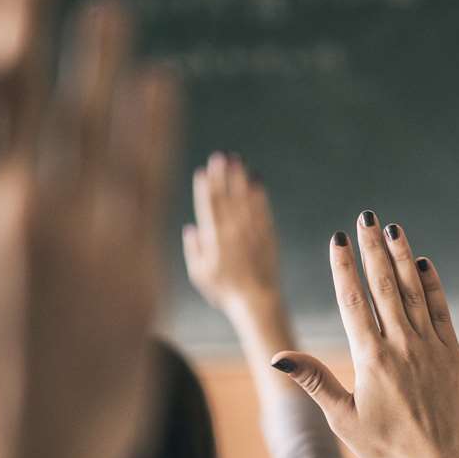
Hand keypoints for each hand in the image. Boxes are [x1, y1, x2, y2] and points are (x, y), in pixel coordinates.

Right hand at [0, 0, 175, 457]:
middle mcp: (4, 211)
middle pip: (18, 88)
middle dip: (24, 18)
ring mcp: (74, 242)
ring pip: (92, 123)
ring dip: (99, 58)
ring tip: (107, 11)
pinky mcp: (134, 278)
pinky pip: (149, 182)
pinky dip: (154, 127)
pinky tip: (160, 86)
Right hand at [182, 152, 280, 313]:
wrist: (257, 301)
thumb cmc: (225, 291)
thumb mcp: (200, 274)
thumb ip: (193, 250)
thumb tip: (190, 228)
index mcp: (214, 240)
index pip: (208, 208)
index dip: (205, 188)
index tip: (203, 171)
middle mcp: (233, 233)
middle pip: (226, 198)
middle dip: (222, 176)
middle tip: (220, 156)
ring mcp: (252, 233)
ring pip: (245, 200)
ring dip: (240, 179)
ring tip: (237, 160)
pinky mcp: (268, 236)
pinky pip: (263, 210)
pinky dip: (260, 194)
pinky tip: (257, 180)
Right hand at [270, 214, 458, 457]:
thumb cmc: (385, 448)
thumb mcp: (342, 418)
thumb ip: (314, 381)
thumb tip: (278, 356)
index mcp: (370, 359)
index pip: (353, 301)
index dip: (344, 267)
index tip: (338, 239)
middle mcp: (401, 346)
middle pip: (383, 286)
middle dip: (372, 248)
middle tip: (365, 218)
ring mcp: (430, 347)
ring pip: (413, 291)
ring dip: (402, 257)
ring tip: (393, 229)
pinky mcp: (451, 354)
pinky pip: (441, 310)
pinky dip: (432, 285)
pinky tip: (423, 264)